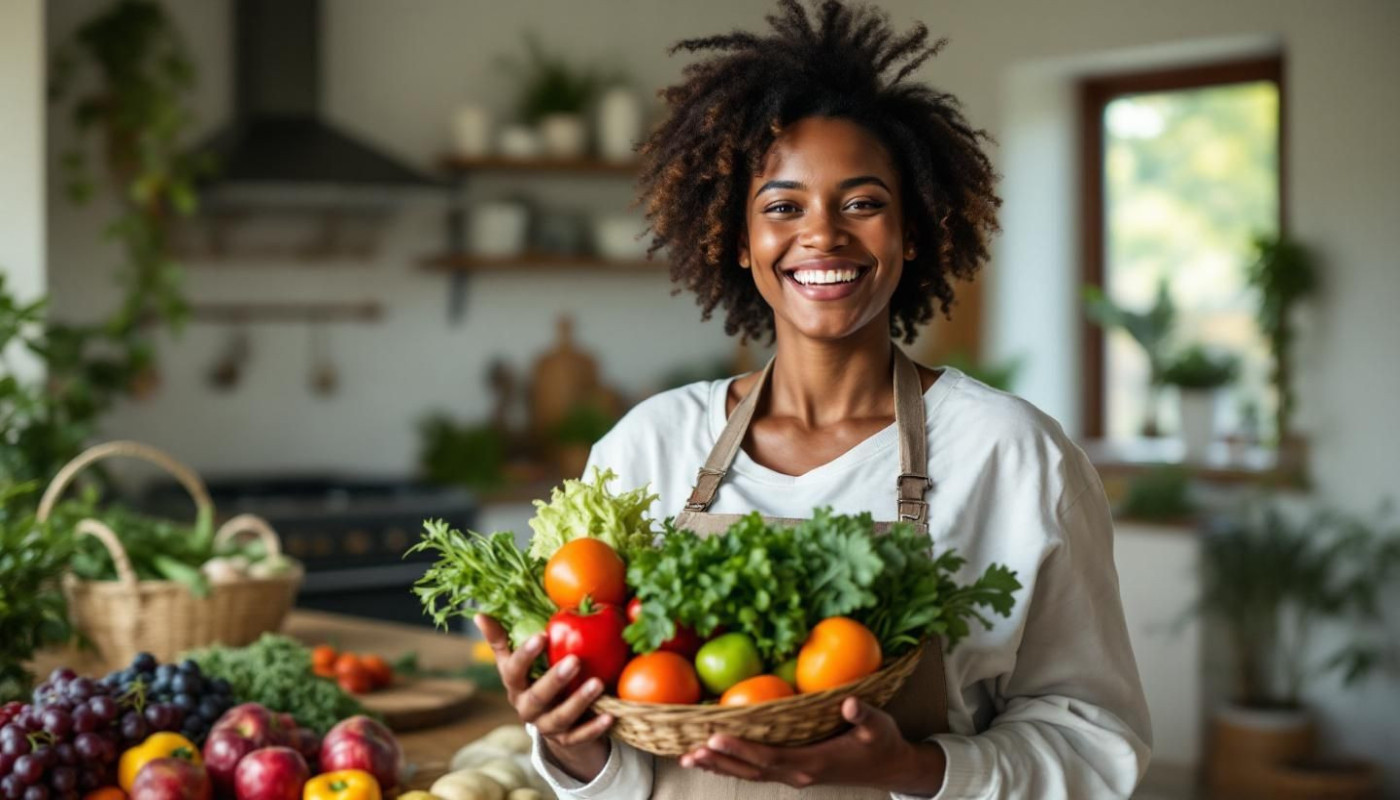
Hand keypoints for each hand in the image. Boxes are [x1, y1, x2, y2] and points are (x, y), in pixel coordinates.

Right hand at [476, 614, 613, 781]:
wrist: (553, 723)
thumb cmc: (535, 680)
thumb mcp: (517, 663)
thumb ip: (501, 639)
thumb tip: (478, 614)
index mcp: (515, 686)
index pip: (514, 671)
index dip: (526, 655)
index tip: (543, 634)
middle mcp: (527, 708)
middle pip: (538, 697)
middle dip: (555, 679)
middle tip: (575, 660)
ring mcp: (546, 726)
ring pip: (560, 718)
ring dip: (579, 701)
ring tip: (599, 683)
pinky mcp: (566, 741)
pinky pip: (579, 737)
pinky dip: (594, 727)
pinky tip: (610, 716)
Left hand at [679, 697, 945, 793]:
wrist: (891, 767)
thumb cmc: (883, 743)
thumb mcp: (878, 726)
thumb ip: (862, 715)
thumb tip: (848, 703)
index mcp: (814, 763)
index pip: (770, 757)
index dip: (742, 750)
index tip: (715, 739)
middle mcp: (799, 773)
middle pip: (752, 770)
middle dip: (720, 761)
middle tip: (689, 752)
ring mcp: (796, 775)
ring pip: (752, 773)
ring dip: (721, 767)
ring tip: (690, 758)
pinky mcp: (796, 771)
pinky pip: (759, 771)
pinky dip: (735, 765)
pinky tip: (716, 758)